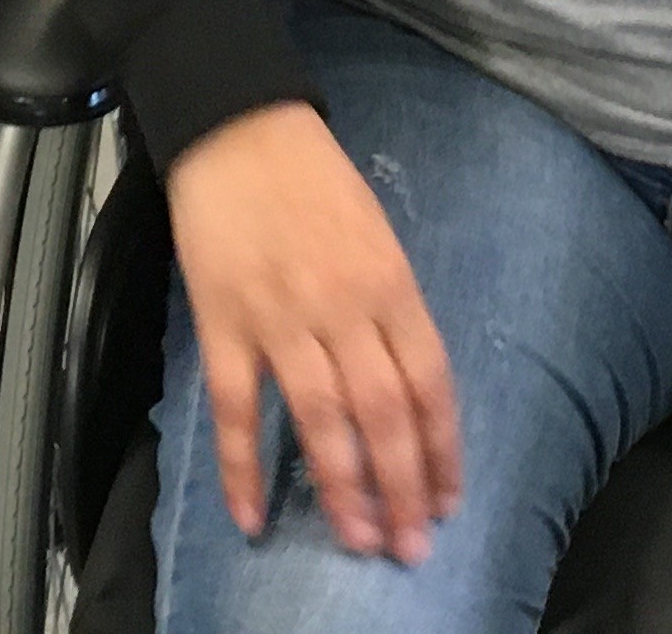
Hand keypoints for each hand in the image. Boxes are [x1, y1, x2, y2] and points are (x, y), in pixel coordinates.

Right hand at [165, 102, 462, 560]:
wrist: (239, 125)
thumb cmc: (314, 179)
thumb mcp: (377, 234)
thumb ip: (390, 308)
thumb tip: (405, 385)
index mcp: (390, 282)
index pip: (430, 380)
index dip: (441, 447)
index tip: (446, 500)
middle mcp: (344, 306)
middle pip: (384, 412)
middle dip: (402, 486)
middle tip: (408, 546)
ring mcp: (282, 317)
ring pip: (321, 419)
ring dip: (341, 487)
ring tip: (356, 540)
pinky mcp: (225, 322)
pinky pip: (238, 407)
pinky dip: (243, 466)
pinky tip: (250, 516)